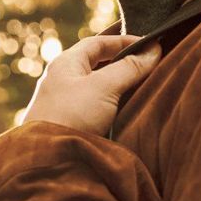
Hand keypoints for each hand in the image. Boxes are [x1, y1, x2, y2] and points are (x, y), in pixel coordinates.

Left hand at [20, 35, 162, 136]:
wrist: (47, 159)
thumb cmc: (71, 116)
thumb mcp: (104, 87)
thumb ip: (129, 68)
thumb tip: (153, 51)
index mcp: (66, 63)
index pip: (98, 43)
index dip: (125, 41)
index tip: (151, 45)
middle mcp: (62, 79)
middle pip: (96, 63)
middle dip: (122, 61)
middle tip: (147, 63)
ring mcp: (63, 102)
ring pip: (96, 85)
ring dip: (117, 83)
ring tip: (142, 84)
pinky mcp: (68, 123)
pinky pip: (94, 105)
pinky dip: (111, 102)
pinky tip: (124, 109)